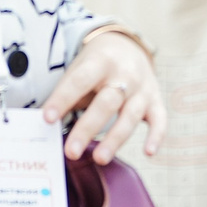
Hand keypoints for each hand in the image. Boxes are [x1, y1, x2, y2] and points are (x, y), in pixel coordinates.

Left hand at [40, 31, 164, 162]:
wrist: (128, 47)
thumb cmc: (95, 66)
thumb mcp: (80, 70)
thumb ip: (68, 95)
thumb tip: (47, 126)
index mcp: (101, 62)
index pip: (80, 81)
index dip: (63, 99)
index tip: (47, 119)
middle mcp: (126, 74)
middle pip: (107, 102)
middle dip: (88, 128)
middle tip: (71, 152)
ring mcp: (143, 88)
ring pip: (131, 115)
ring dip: (115, 138)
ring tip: (99, 159)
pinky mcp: (156, 101)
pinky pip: (160, 120)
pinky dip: (156, 136)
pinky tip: (148, 153)